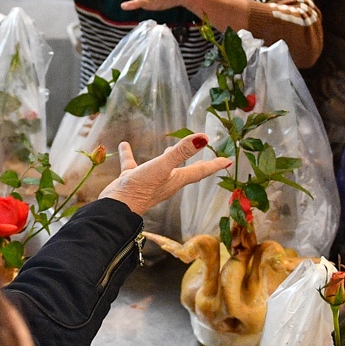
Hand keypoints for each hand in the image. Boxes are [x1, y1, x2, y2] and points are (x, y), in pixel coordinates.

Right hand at [98, 134, 230, 216]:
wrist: (117, 207)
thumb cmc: (142, 188)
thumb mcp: (163, 166)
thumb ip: (182, 152)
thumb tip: (203, 138)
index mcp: (176, 180)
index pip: (200, 171)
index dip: (214, 165)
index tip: (227, 160)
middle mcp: (166, 182)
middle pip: (184, 172)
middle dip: (195, 165)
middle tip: (205, 159)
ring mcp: (149, 183)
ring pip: (161, 168)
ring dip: (166, 159)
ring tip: (168, 148)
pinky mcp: (133, 181)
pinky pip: (133, 165)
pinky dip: (130, 155)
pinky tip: (124, 145)